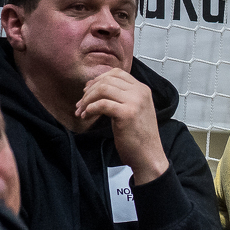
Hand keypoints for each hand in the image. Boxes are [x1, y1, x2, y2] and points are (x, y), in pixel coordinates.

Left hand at [75, 68, 169, 183]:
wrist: (148, 156)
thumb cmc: (138, 137)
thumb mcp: (134, 110)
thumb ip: (122, 96)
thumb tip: (95, 86)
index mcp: (143, 90)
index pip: (116, 73)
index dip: (98, 79)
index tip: (88, 91)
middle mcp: (140, 92)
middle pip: (107, 80)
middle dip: (89, 91)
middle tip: (81, 104)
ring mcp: (135, 102)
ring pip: (103, 89)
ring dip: (87, 100)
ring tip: (82, 111)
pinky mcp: (127, 114)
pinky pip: (102, 104)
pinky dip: (90, 109)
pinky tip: (87, 116)